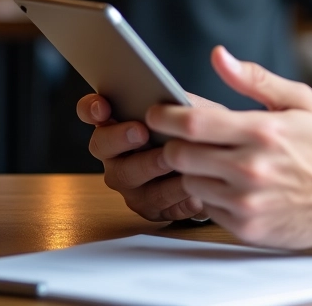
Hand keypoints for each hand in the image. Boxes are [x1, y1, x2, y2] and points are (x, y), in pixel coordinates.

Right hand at [76, 90, 220, 221]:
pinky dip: (176, 194)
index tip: (103, 107)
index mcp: (121, 124)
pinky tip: (192, 187)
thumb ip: (174, 105)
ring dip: (150, 166)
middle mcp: (117, 156)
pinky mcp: (151, 210)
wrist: (220, 167)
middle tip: (140, 132)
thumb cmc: (198, 135)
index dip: (91, 108)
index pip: (92, 111)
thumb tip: (166, 101)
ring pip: (128, 177)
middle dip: (119, 137)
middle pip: (101, 145)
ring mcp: (130, 185)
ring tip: (171, 159)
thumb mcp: (190, 111)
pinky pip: (159, 204)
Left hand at [146, 46, 311, 251]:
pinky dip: (210, 193)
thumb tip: (218, 55)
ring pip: (189, 181)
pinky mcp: (246, 227)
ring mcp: (247, 202)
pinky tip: (230, 183)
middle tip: (184, 136)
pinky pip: (205, 206)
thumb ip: (254, 78)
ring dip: (192, 169)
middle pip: (180, 154)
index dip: (164, 115)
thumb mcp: (300, 101)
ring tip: (212, 159)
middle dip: (174, 142)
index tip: (157, 111)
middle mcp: (251, 168)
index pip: (192, 123)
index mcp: (263, 131)